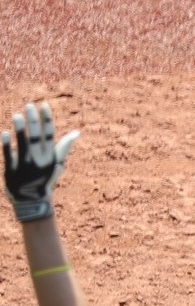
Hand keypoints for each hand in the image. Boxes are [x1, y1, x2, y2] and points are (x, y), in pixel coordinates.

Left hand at [3, 102, 79, 223]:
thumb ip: (64, 147)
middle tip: (29, 105)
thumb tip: (77, 132)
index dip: (46, 118)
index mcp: (50, 156)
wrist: (32, 201)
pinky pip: (9, 155)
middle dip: (33, 120)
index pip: (49, 133)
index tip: (43, 105)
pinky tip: (5, 132)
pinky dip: (7, 144)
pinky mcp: (12, 170)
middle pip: (36, 136)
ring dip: (20, 129)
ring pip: (23, 143)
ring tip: (16, 115)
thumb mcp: (57, 164)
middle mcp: (39, 159)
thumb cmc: (45, 180)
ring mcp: (25, 165)